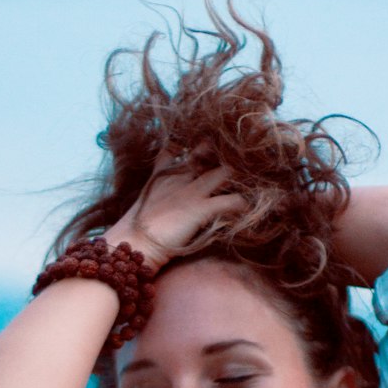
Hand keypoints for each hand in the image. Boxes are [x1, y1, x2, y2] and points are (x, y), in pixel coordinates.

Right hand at [105, 154, 246, 273]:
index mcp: (164, 174)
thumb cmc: (136, 231)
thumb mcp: (145, 203)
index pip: (177, 147)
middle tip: (239, 157)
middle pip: (206, 151)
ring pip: (226, 172)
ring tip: (255, 180)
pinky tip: (249, 209)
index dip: (196, 145)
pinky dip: (244, 205)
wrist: (132, 244)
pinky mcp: (200, 209)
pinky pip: (233, 201)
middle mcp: (180, 177)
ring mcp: (192, 192)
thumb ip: (156, 190)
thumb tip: (163, 194)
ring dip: (241, 177)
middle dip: (223, 152)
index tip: (209, 143)